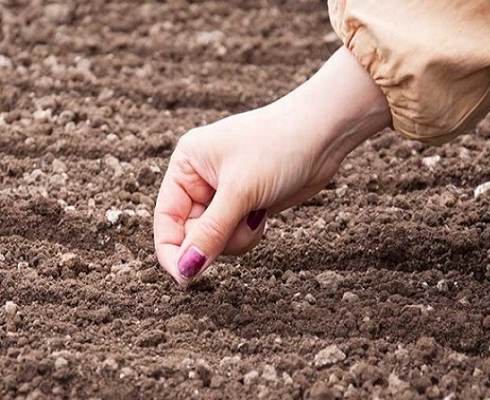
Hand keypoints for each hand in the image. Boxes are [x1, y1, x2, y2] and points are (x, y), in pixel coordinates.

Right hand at [154, 47, 390, 284]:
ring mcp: (224, 193)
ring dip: (235, 237)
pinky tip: (263, 214)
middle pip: (191, 233)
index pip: (166, 218)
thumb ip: (210, 234)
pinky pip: (235, 236)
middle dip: (216, 238)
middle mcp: (200, 180)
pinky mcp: (246, 204)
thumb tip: (185, 270)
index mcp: (186, 165)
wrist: (323, 134)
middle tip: (242, 223)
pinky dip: (248, 233)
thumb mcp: (240, 191)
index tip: (185, 278)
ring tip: (256, 213)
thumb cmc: (278, 147)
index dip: (172, 250)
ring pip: (215, 239)